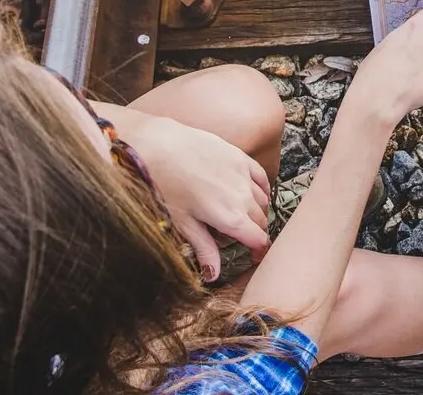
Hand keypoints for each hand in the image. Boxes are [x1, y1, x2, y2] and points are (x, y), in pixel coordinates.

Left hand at [125, 114, 271, 281]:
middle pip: (261, 221)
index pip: (259, 240)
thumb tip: (213, 275)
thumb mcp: (182, 223)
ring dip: (257, 211)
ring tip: (243, 216)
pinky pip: (261, 177)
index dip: (259, 251)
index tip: (253, 256)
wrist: (159, 146)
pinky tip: (254, 193)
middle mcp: (244, 197)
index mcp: (231, 218)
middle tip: (240, 237)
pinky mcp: (240, 157)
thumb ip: (203, 248)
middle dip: (254, 232)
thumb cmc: (165, 187)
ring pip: (262, 200)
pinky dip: (262, 189)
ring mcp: (244, 175)